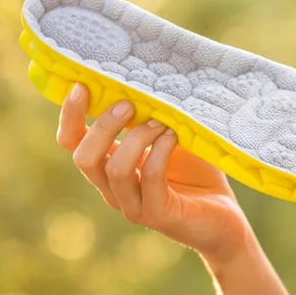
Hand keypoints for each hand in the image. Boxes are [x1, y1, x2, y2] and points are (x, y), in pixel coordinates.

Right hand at [56, 83, 253, 266]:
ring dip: (136, 138)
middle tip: (128, 105)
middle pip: (84, 157)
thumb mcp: (169, 138)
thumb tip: (143, 77)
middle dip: (102, 126)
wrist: (225, 217)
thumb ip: (150, 117)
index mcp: (110, 168)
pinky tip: (173, 138)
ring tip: (160, 122)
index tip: (82, 86)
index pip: (72, 143)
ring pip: (115, 169)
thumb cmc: (197, 174)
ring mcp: (134, 206)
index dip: (70, 116)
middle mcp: (114, 189)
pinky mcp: (160, 215)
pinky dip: (160, 152)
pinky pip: (150, 179)